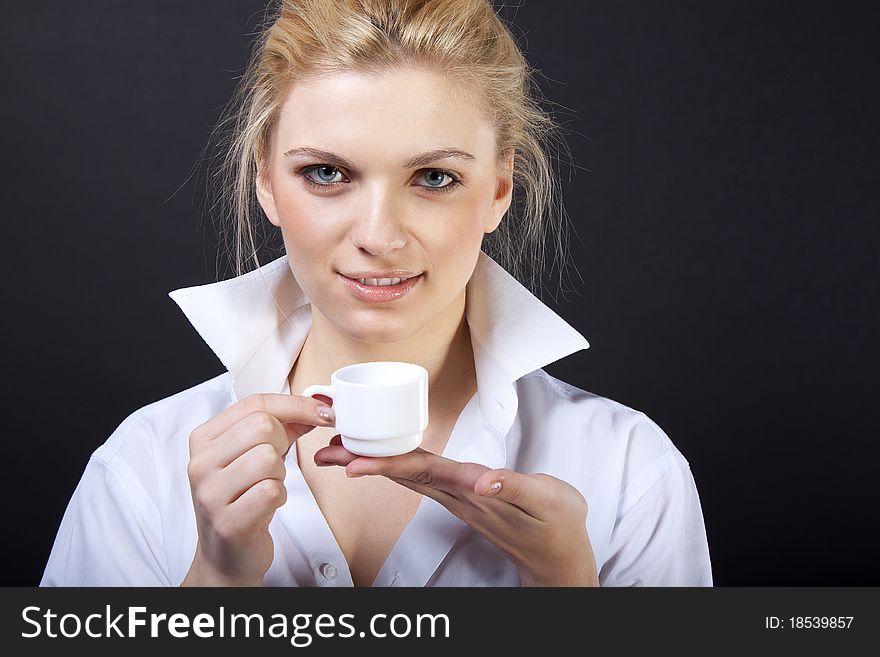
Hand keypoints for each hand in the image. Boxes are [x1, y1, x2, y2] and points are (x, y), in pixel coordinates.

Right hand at [181, 393, 335, 585]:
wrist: (226, 554)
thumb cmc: (242, 499)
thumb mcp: (255, 454)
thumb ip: (283, 426)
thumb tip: (318, 407)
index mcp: (204, 438)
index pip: (255, 403)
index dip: (296, 405)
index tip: (323, 412)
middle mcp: (201, 462)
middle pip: (263, 426)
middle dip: (283, 443)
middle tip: (276, 464)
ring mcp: (210, 493)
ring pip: (268, 458)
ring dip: (280, 474)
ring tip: (267, 486)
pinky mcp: (227, 521)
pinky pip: (271, 491)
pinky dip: (279, 496)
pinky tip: (266, 505)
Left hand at [314, 437, 598, 586]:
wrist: (559, 556)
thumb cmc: (556, 525)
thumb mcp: (546, 500)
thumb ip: (513, 487)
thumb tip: (483, 480)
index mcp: (473, 491)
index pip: (423, 472)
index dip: (387, 464)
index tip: (353, 462)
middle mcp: (458, 495)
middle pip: (403, 474)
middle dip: (364, 460)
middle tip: (326, 451)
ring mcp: (458, 498)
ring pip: (408, 477)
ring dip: (373, 463)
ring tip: (339, 452)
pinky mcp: (462, 498)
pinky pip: (422, 478)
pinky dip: (396, 465)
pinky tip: (381, 459)